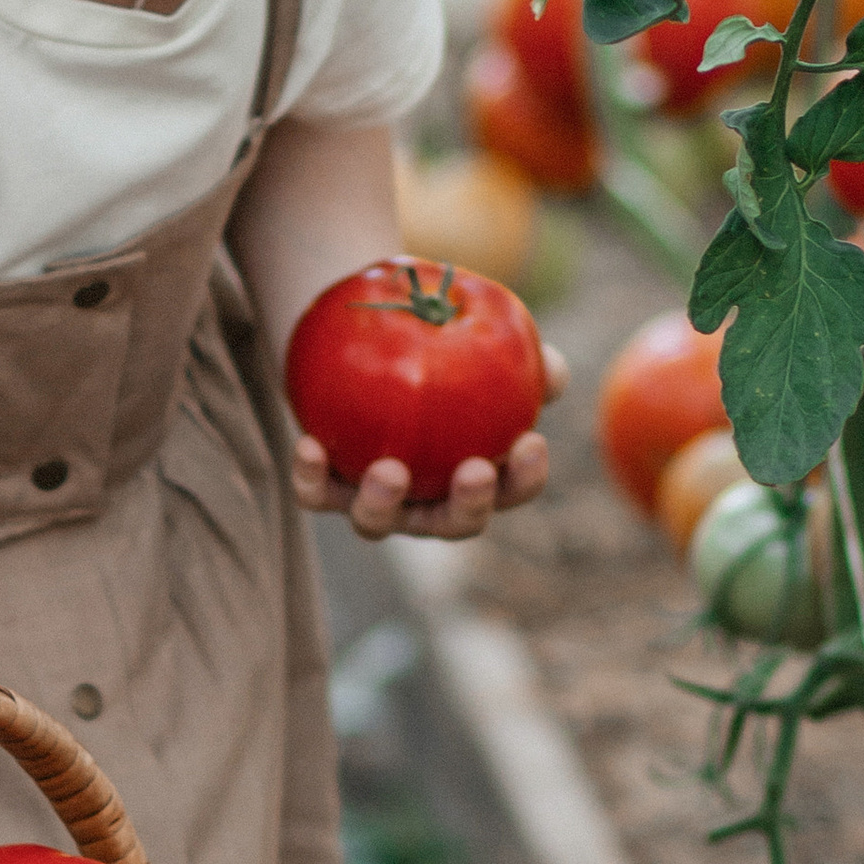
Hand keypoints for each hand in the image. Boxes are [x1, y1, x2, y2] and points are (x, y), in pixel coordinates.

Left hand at [292, 343, 568, 541]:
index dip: (525, 478)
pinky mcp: (323, 486)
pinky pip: (316, 494)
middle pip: (452, 524)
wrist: (360, 339)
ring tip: (389, 469)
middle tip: (474, 471)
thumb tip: (553, 370)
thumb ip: (520, 358)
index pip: (511, 491)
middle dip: (468, 507)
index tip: (530, 442)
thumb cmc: (436, 347)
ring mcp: (372, 500)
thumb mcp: (478, 343)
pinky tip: (309, 444)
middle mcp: (424, 502)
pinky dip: (312, 477)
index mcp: (473, 477)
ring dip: (384, 503)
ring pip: (377, 523)